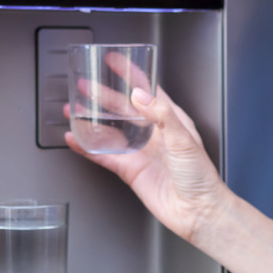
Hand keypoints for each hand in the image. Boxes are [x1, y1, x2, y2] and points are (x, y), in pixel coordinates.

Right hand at [64, 72, 227, 243]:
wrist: (197, 211)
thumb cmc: (200, 176)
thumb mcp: (184, 139)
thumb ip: (162, 115)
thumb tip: (140, 96)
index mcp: (170, 119)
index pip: (146, 90)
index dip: (130, 74)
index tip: (114, 61)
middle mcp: (153, 133)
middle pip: (121, 108)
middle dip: (102, 95)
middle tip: (83, 85)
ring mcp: (140, 151)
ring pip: (109, 130)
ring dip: (91, 120)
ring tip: (73, 110)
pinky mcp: (130, 170)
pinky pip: (104, 155)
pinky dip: (87, 147)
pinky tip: (75, 139)